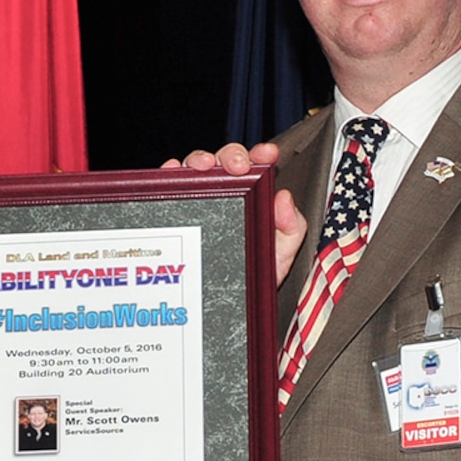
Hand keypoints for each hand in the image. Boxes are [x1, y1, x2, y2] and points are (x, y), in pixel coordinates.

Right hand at [161, 143, 306, 282]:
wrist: (225, 306)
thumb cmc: (250, 279)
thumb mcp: (278, 256)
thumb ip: (292, 229)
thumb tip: (284, 199)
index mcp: (251, 199)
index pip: (256, 168)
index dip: (261, 155)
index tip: (266, 154)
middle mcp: (223, 195)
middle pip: (223, 162)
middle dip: (231, 156)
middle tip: (238, 167)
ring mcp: (198, 201)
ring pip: (195, 169)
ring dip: (198, 160)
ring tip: (204, 167)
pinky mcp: (174, 211)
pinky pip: (168, 186)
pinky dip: (169, 174)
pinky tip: (173, 172)